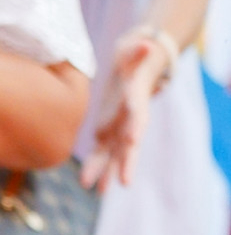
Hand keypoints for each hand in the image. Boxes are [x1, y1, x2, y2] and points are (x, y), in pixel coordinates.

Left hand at [83, 30, 172, 189]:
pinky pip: (101, 153)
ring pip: (114, 154)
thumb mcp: (132, 53)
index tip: (132, 140)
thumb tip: (143, 42)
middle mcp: (130, 120)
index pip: (138, 116)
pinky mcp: (107, 132)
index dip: (136, 127)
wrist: (133, 71)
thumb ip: (136, 51)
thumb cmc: (133, 60)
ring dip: (107, 172)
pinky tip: (91, 186)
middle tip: (124, 182)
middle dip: (126, 162)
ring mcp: (119, 129)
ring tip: (99, 192)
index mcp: (136, 102)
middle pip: (130, 144)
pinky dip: (97, 169)